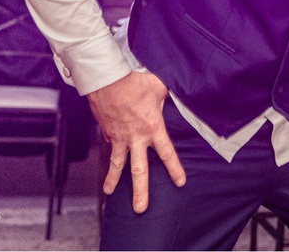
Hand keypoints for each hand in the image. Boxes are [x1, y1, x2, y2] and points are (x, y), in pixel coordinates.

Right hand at [88, 70, 185, 212]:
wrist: (107, 79)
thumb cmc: (135, 82)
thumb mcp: (159, 87)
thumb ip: (169, 95)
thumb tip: (181, 90)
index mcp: (152, 128)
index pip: (166, 153)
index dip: (174, 168)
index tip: (179, 182)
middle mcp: (135, 138)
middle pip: (139, 170)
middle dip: (140, 191)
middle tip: (140, 208)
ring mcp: (119, 138)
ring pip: (117, 165)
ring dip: (113, 180)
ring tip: (110, 194)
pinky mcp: (107, 133)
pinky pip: (109, 147)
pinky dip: (109, 154)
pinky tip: (108, 160)